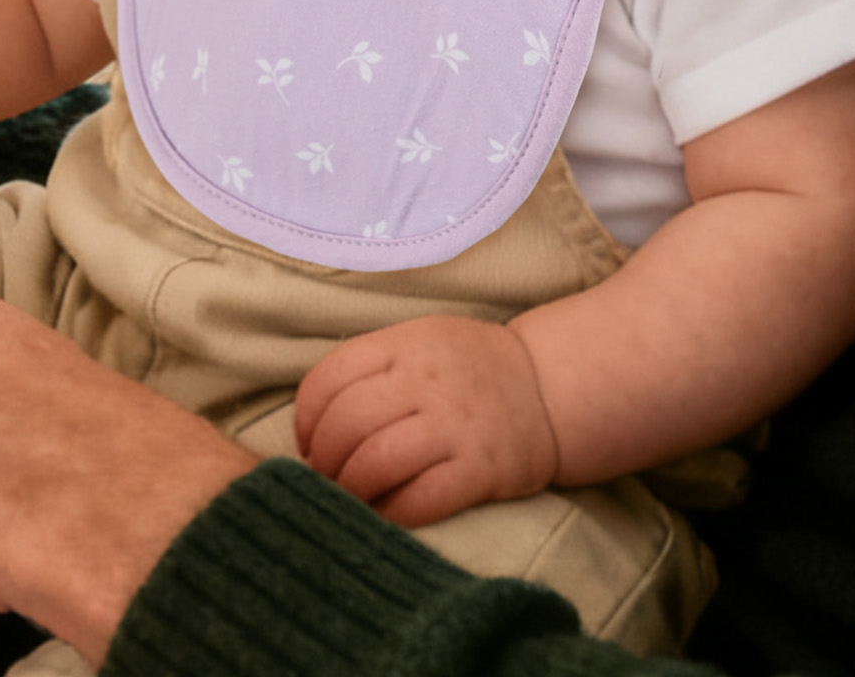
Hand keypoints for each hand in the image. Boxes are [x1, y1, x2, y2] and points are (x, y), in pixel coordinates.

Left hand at [295, 315, 557, 526]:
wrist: (548, 387)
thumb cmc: (470, 367)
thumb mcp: (420, 340)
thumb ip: (372, 365)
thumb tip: (314, 419)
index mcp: (405, 344)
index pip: (331, 377)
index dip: (306, 418)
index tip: (306, 443)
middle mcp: (426, 380)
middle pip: (346, 424)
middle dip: (323, 459)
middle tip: (324, 477)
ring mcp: (454, 425)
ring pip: (375, 462)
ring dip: (350, 488)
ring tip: (349, 497)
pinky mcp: (480, 469)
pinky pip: (419, 499)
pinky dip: (390, 513)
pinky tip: (382, 515)